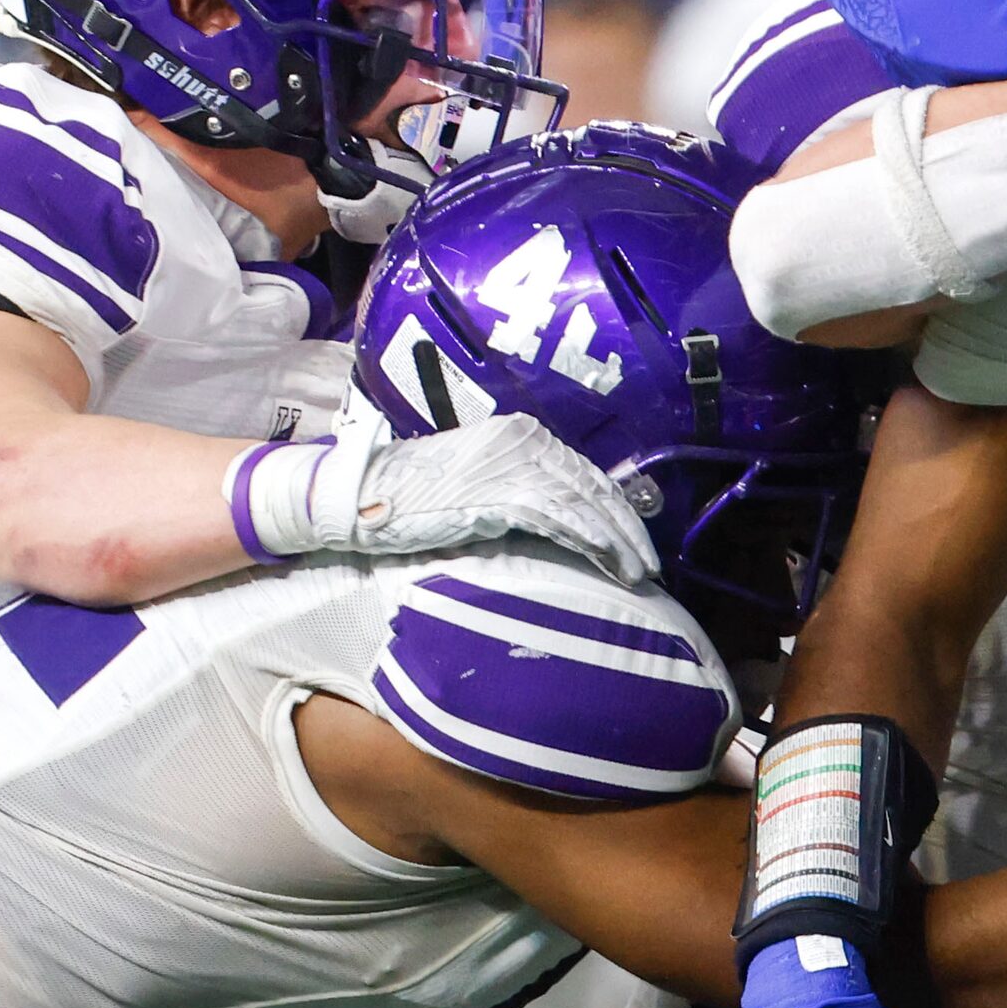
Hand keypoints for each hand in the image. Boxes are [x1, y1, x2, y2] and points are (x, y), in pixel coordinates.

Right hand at [229, 403, 659, 581]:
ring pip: (585, 502)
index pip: (582, 472)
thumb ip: (514, 493)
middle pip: (592, 485)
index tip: (634, 539)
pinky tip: (612, 563)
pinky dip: (593, 541)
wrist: (359, 495)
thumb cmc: (409, 496)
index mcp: (519, 435)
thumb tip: (553, 522)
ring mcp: (514, 465)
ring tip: (637, 572)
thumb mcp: (473, 485)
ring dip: (618, 540)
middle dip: (625, 527)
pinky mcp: (501, 493)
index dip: (614, 507)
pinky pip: (562, 518)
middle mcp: (524, 441)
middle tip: (648, 563)